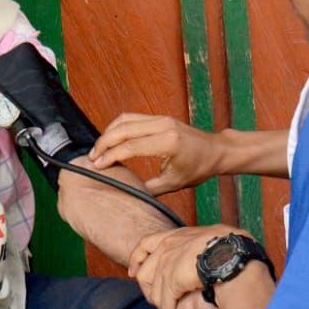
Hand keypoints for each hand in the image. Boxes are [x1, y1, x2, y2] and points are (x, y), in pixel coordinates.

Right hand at [89, 113, 221, 193]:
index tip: (97, 166)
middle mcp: (163, 126)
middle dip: (104, 143)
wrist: (215, 150)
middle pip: (123, 129)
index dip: (110, 156)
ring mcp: (161, 119)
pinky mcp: (160, 117)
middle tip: (92, 158)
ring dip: (108, 133)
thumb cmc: (198, 168)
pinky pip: (132, 118)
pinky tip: (111, 140)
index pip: (130, 146)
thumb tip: (126, 192)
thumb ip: (148, 188)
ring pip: (125, 119)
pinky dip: (118, 127)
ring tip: (99, 149)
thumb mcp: (173, 183)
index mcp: (168, 143)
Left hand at [129, 224, 238, 308]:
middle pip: (143, 274)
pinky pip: (165, 303)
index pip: (145, 244)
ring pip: (154, 293)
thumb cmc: (230, 244)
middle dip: (150, 291)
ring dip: (163, 306)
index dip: (136, 259)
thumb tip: (205, 255)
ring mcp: (167, 264)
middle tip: (162, 302)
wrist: (231, 250)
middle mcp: (166, 248)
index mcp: (175, 236)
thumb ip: (198, 245)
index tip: (133, 272)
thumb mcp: (210, 237)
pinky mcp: (172, 280)